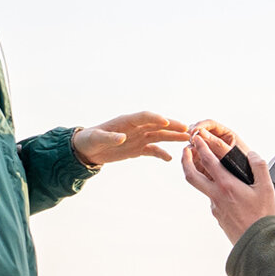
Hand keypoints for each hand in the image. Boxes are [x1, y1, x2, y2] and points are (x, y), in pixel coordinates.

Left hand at [72, 111, 192, 165]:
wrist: (87, 149)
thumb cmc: (89, 139)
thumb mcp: (96, 138)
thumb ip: (109, 138)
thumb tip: (122, 138)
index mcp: (126, 121)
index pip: (144, 116)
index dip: (155, 118)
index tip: (166, 122)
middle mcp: (135, 128)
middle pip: (157, 125)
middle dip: (172, 126)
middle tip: (187, 130)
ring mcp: (138, 138)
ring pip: (159, 136)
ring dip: (172, 137)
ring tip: (186, 139)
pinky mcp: (137, 149)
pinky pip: (152, 150)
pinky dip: (161, 154)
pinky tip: (170, 159)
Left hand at [179, 125, 274, 244]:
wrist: (258, 244)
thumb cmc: (264, 216)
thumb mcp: (267, 188)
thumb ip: (259, 167)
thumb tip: (252, 154)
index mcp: (227, 186)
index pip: (208, 161)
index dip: (201, 147)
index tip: (196, 138)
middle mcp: (216, 196)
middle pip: (191, 176)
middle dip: (186, 160)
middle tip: (186, 150)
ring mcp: (215, 208)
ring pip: (203, 188)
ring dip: (200, 174)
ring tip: (204, 165)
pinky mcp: (218, 217)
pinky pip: (213, 199)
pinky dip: (214, 189)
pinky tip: (225, 189)